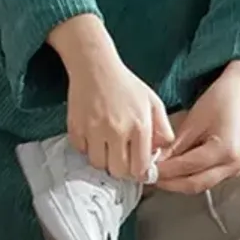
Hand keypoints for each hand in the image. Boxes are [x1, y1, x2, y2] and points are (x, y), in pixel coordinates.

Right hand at [48, 15, 174, 180]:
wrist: (95, 67)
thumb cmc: (126, 85)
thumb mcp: (153, 103)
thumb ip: (162, 129)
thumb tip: (161, 153)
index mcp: (139, 125)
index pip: (139, 167)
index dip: (138, 172)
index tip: (136, 168)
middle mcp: (117, 130)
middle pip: (118, 171)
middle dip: (121, 169)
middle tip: (122, 159)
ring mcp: (94, 130)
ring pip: (98, 164)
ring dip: (103, 160)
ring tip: (107, 147)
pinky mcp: (76, 128)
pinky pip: (81, 151)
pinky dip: (87, 148)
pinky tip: (93, 136)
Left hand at [156, 61, 239, 194]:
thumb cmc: (219, 101)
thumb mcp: (193, 121)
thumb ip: (174, 147)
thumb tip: (155, 164)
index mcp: (225, 151)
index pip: (187, 168)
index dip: (164, 172)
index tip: (146, 170)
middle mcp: (233, 165)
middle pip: (194, 184)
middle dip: (169, 183)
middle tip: (149, 177)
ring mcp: (234, 170)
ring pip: (199, 185)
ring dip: (177, 183)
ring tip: (158, 176)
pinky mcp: (231, 170)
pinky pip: (205, 179)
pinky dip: (187, 178)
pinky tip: (173, 173)